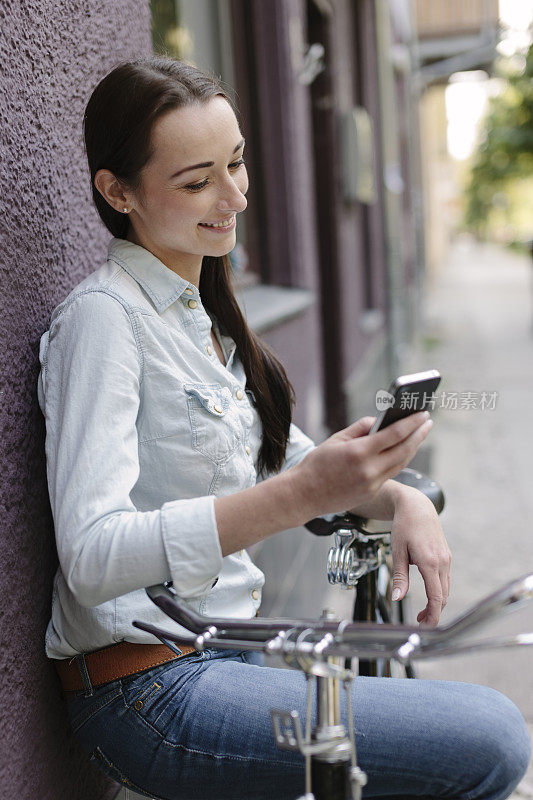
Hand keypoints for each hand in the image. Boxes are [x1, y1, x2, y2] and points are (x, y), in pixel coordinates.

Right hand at [288, 412, 432, 519]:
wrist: (304, 494)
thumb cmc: (317, 464)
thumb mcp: (337, 438)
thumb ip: (361, 428)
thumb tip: (380, 422)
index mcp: (359, 453)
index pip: (394, 434)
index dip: (412, 423)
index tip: (422, 414)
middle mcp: (369, 470)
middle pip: (404, 450)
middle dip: (419, 434)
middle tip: (428, 422)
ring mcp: (372, 484)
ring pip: (401, 463)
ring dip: (413, 447)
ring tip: (419, 434)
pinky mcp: (372, 493)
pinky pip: (392, 473)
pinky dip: (400, 459)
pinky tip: (404, 450)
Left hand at [390, 486, 451, 625]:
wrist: (417, 506)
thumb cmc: (404, 526)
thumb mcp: (397, 551)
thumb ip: (399, 577)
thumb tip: (397, 598)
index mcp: (429, 562)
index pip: (436, 597)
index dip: (433, 615)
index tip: (426, 627)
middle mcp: (442, 562)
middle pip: (443, 596)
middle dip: (433, 612)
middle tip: (419, 622)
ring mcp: (446, 559)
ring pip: (445, 588)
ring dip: (436, 602)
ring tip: (422, 612)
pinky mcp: (446, 556)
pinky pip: (445, 579)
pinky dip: (438, 590)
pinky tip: (429, 592)